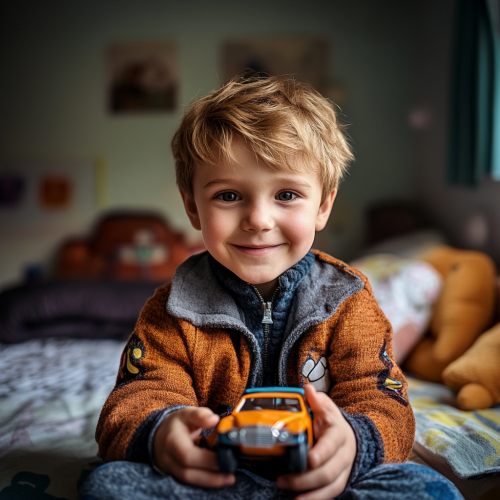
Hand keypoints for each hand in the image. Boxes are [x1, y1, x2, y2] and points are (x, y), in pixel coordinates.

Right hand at [153, 406, 235, 487]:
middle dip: (211, 476)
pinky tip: (219, 479)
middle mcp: (169, 459)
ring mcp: (171, 470)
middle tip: (231, 473)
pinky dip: (205, 482)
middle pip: (188, 473)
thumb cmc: (177, 424)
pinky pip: (190, 483)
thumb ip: (200, 415)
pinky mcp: (176, 476)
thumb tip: (214, 419)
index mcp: (172, 441)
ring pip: (189, 481)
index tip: (225, 456)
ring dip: (210, 482)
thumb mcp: (187, 414)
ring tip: (229, 478)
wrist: (160, 436)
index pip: (187, 455)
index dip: (206, 459)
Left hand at [276, 384, 356, 499]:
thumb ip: (316, 400)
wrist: (348, 436)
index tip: (309, 459)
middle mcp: (344, 455)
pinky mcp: (339, 482)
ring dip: (310, 494)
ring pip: (331, 487)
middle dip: (306, 478)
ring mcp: (343, 471)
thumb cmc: (331, 422)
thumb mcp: (325, 407)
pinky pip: (330, 494)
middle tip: (282, 479)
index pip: (331, 444)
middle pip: (329, 471)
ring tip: (291, 498)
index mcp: (338, 433)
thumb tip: (308, 389)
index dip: (321, 453)